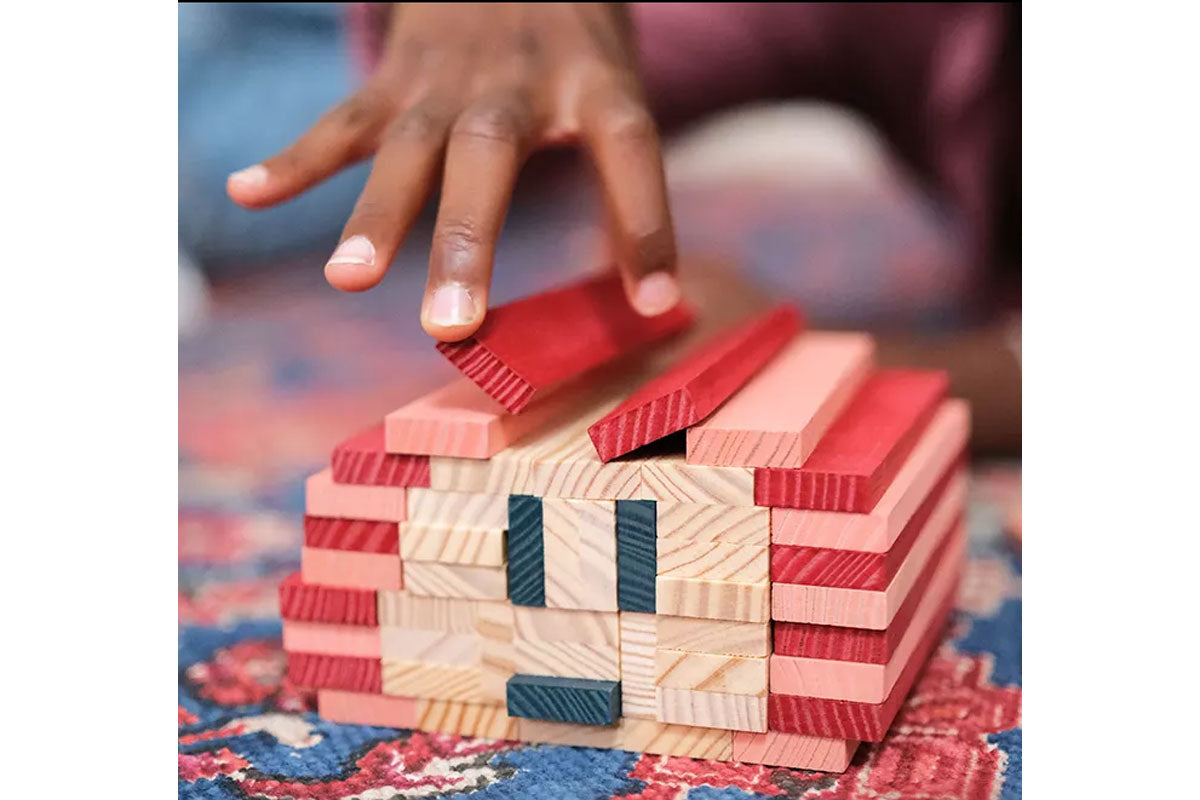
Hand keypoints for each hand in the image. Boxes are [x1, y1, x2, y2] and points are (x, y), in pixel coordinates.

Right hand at [226, 3, 680, 341]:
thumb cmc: (573, 42)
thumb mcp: (613, 88)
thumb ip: (621, 180)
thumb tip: (646, 295)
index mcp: (590, 82)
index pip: (629, 149)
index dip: (646, 223)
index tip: (655, 300)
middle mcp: (515, 81)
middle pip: (488, 157)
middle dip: (465, 241)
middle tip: (451, 324)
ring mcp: (446, 77)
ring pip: (406, 146)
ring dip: (375, 215)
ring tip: (347, 278)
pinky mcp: (394, 76)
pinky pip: (342, 120)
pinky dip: (295, 159)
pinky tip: (245, 191)